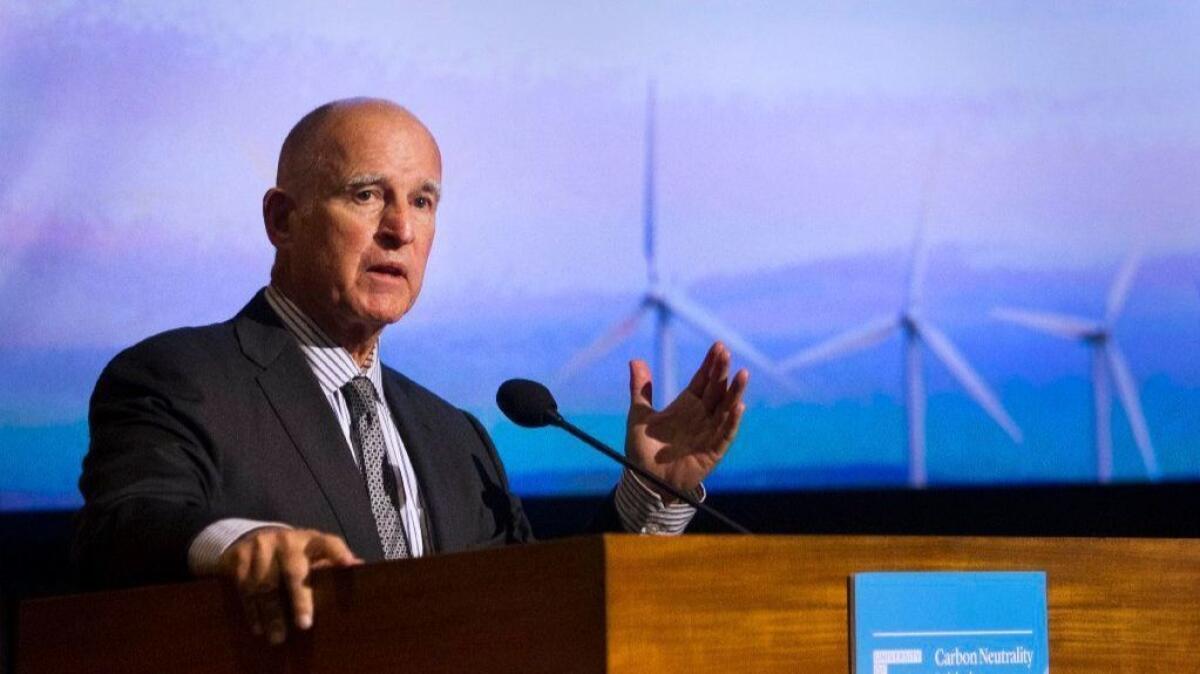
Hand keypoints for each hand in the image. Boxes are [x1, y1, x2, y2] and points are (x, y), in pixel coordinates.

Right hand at [218, 527, 361, 644]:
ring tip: (278, 637)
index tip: (348, 565)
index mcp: (310, 540)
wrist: (251, 537)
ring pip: (266, 584)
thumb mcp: (311, 553)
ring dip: (272, 614)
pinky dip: (252, 610)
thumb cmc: (292, 553)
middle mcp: (286, 541)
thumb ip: (330, 561)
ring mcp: (261, 546)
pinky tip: (259, 627)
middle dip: (299, 600)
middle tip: (305, 625)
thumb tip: (359, 567)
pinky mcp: (239, 556)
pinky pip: (244, 587)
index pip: (327, 543)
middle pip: (294, 571)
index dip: (337, 552)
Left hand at [624, 342, 747, 500]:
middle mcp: (701, 415)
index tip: (718, 346)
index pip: (703, 379)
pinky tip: (738, 406)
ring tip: (743, 374)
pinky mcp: (712, 451)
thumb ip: (640, 389)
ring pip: (726, 408)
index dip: (711, 364)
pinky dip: (731, 421)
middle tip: (726, 353)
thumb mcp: (639, 415)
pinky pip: (725, 434)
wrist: (644, 480)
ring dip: (735, 392)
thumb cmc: (642, 449)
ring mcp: (709, 432)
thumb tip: (635, 360)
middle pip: (716, 389)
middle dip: (722, 371)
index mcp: (686, 405)